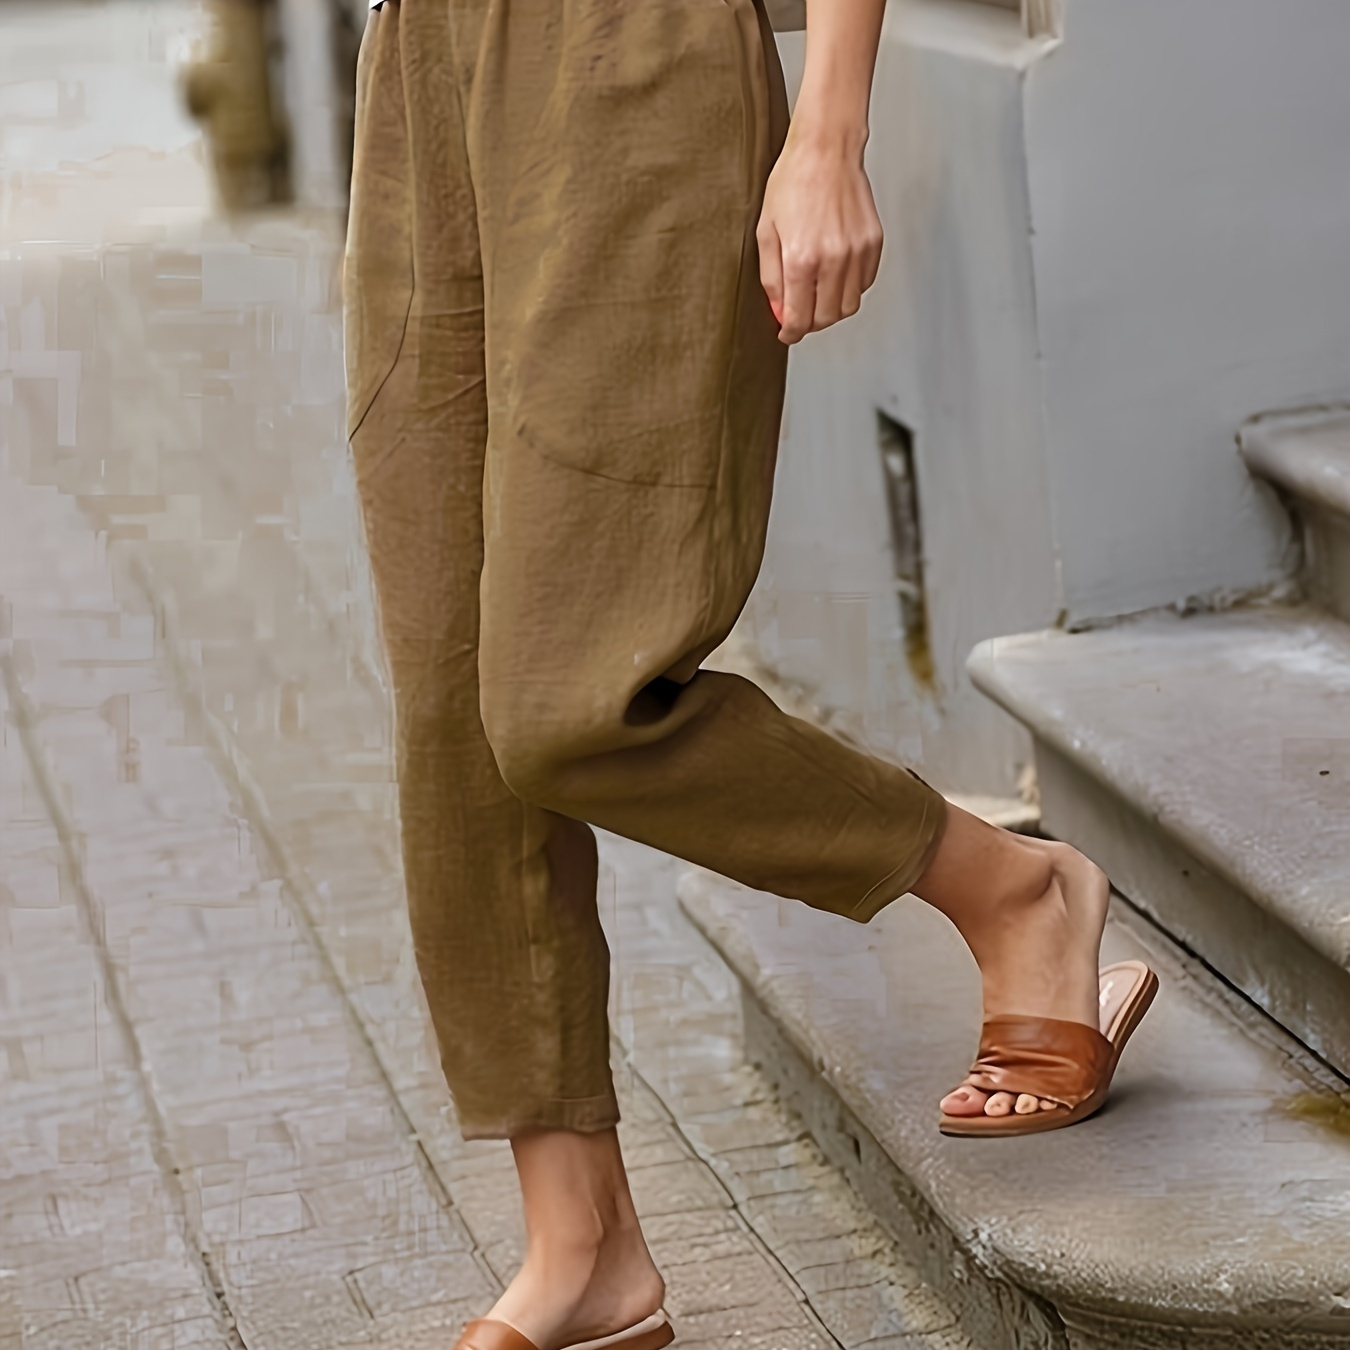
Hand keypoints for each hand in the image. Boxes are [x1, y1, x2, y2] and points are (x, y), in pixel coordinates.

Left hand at [756, 131, 882, 344]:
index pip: (799, 318)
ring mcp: (857, 252)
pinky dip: (849, 288)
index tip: (787, 333)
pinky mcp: (873, 243)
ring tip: (817, 294)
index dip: (790, 332)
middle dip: (810, 323)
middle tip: (800, 314)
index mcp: (802, 259)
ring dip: (831, 309)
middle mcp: (833, 259)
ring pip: (848, 306)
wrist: (826, 150)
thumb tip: (780, 311)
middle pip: (826, 318)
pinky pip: (863, 284)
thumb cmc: (792, 183)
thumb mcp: (766, 232)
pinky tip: (834, 274)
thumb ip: (772, 278)